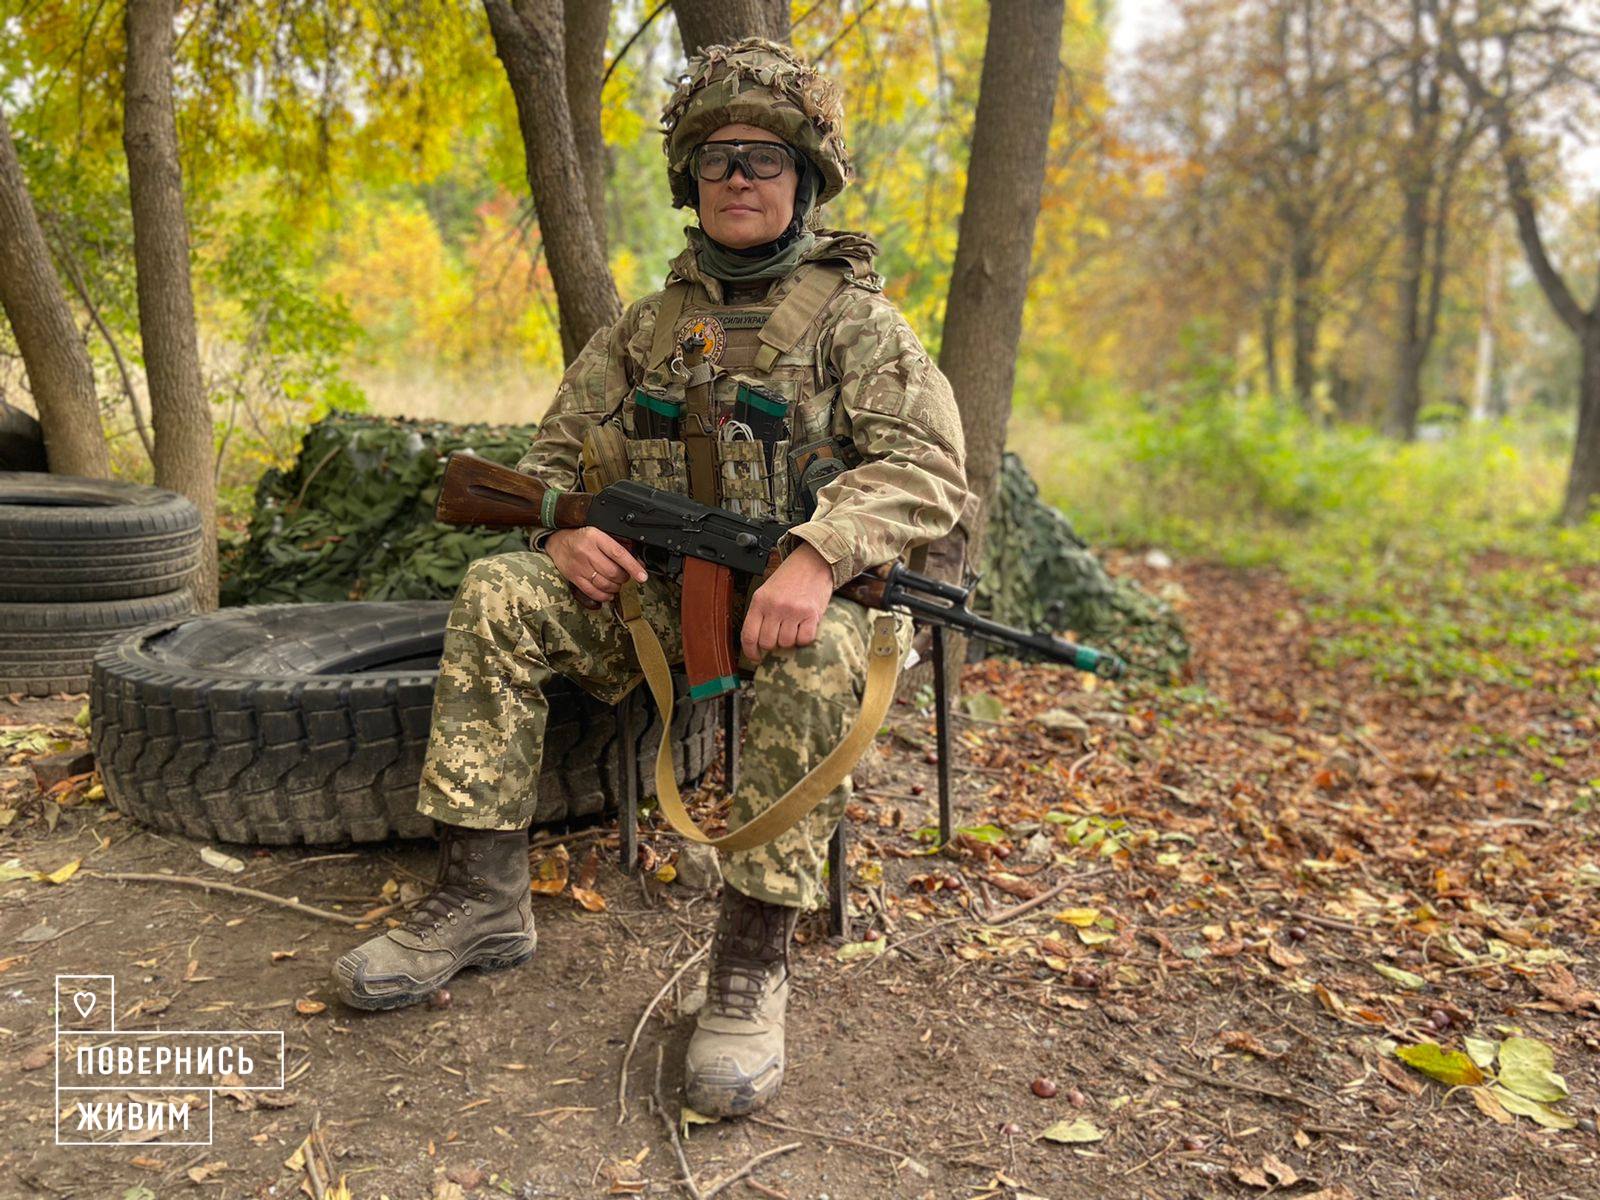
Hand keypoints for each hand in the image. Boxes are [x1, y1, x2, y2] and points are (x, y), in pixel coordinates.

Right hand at [546, 528, 647, 602]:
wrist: (557, 542)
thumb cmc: (582, 538)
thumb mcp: (599, 534)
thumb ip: (617, 546)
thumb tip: (638, 563)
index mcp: (595, 537)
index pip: (618, 554)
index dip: (633, 566)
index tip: (642, 576)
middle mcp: (587, 552)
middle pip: (613, 572)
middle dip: (624, 577)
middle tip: (625, 575)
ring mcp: (580, 567)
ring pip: (605, 584)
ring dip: (616, 587)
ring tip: (617, 583)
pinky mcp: (574, 578)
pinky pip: (593, 592)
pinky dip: (605, 595)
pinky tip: (609, 593)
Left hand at [741, 542, 834, 661]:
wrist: (813, 561)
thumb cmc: (789, 578)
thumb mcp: (767, 591)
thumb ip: (761, 613)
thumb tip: (757, 643)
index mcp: (759, 601)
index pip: (748, 635)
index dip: (750, 651)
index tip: (755, 657)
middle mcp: (775, 607)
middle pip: (768, 643)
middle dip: (773, 644)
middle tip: (780, 634)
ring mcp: (793, 611)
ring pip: (786, 643)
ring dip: (790, 640)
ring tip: (794, 626)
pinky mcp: (811, 614)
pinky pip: (805, 639)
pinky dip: (805, 638)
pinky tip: (805, 626)